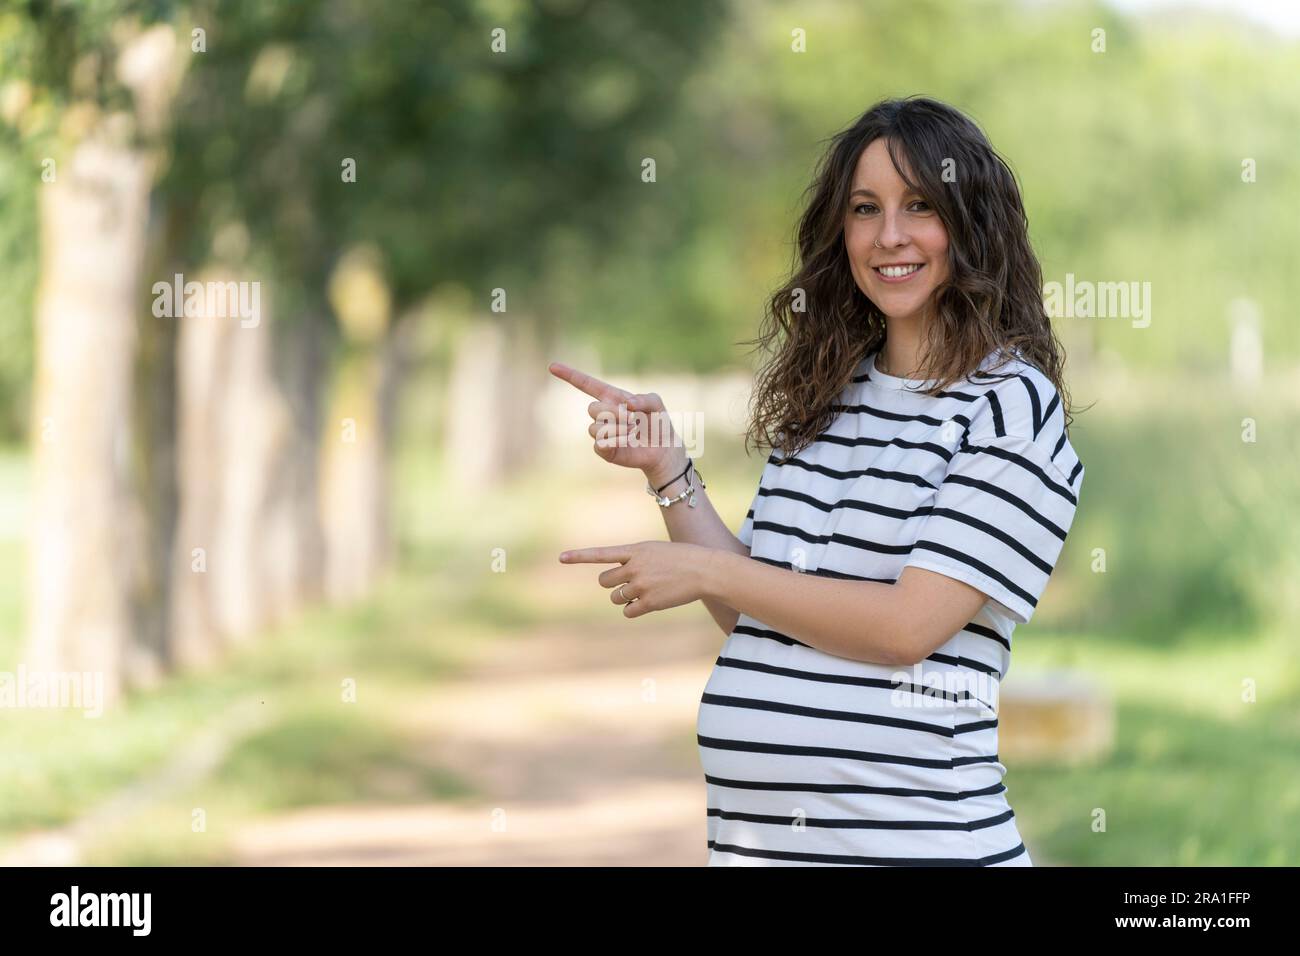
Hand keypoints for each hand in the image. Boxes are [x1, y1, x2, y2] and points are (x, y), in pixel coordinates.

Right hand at [548, 361, 685, 483]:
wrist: (662, 448)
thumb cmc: (657, 422)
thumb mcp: (656, 403)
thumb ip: (646, 399)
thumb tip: (628, 404)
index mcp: (612, 397)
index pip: (587, 384)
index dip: (570, 375)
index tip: (552, 367)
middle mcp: (603, 413)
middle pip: (592, 409)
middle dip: (613, 413)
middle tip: (632, 419)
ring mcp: (601, 431)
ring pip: (595, 428)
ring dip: (617, 429)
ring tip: (632, 431)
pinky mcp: (603, 449)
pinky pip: (599, 443)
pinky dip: (616, 441)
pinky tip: (627, 442)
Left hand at [558, 540, 714, 618]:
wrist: (705, 570)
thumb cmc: (682, 559)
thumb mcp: (655, 551)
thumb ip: (634, 559)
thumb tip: (618, 580)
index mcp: (635, 550)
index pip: (601, 553)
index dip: (579, 556)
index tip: (561, 557)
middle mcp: (634, 567)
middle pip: (605, 581)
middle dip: (614, 585)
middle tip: (630, 583)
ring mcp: (641, 585)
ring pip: (616, 597)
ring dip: (625, 597)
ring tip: (644, 591)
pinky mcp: (649, 602)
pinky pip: (628, 611)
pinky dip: (634, 609)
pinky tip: (649, 603)